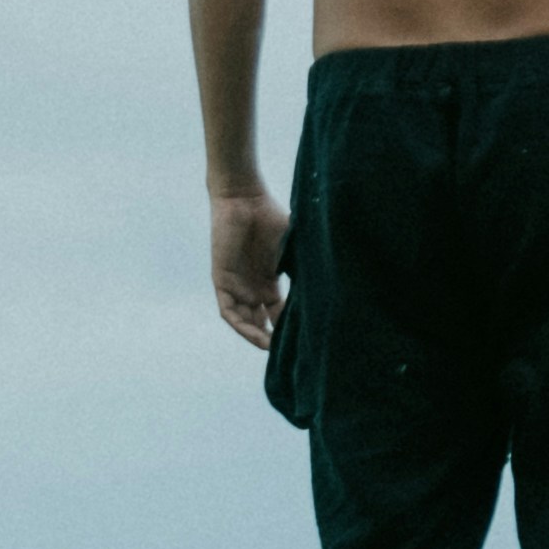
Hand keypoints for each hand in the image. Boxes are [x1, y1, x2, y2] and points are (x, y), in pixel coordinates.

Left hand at [210, 185, 288, 342]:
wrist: (244, 198)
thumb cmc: (270, 216)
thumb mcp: (291, 249)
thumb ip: (301, 269)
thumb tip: (327, 291)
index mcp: (268, 279)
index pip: (278, 311)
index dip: (288, 326)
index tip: (303, 339)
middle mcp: (252, 286)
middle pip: (261, 320)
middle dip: (273, 337)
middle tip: (288, 351)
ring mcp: (236, 284)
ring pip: (244, 320)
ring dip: (256, 335)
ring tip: (272, 348)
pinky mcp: (222, 280)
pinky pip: (229, 311)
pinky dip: (241, 325)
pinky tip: (255, 335)